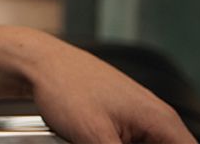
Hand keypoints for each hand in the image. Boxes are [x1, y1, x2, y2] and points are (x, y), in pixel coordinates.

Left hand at [23, 35, 193, 142]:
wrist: (38, 63)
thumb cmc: (65, 85)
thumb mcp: (95, 137)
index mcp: (161, 119)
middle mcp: (156, 117)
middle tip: (104, 143)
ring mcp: (139, 117)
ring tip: (96, 138)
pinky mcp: (122, 119)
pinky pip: (131, 142)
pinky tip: (93, 139)